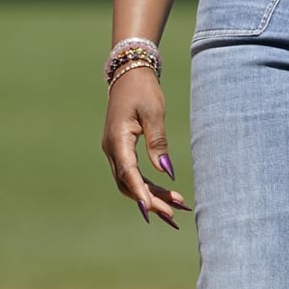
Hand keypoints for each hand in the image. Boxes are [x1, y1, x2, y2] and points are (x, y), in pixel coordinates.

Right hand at [101, 69, 187, 227]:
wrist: (129, 73)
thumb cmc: (143, 90)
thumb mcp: (154, 113)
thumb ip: (158, 143)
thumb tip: (166, 172)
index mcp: (118, 139)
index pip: (128, 173)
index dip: (140, 193)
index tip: (151, 211)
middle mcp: (111, 149)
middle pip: (128, 183)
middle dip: (150, 201)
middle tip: (174, 215)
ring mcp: (114, 150)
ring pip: (130, 181)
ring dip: (151, 195)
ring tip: (177, 207)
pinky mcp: (121, 150)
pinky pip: (133, 173)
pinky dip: (148, 185)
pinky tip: (167, 193)